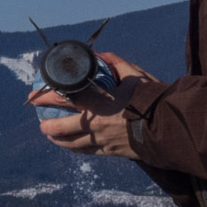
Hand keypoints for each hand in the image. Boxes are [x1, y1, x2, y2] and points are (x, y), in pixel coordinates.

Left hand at [25, 51, 153, 158]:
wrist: (171, 127)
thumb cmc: (154, 98)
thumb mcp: (136, 76)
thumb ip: (116, 63)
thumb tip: (100, 54)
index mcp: (100, 103)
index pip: (66, 99)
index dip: (47, 98)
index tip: (35, 97)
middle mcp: (96, 124)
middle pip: (62, 126)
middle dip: (48, 124)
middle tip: (40, 121)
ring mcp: (102, 140)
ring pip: (72, 143)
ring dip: (58, 139)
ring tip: (50, 134)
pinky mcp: (110, 152)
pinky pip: (87, 152)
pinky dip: (75, 148)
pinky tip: (70, 146)